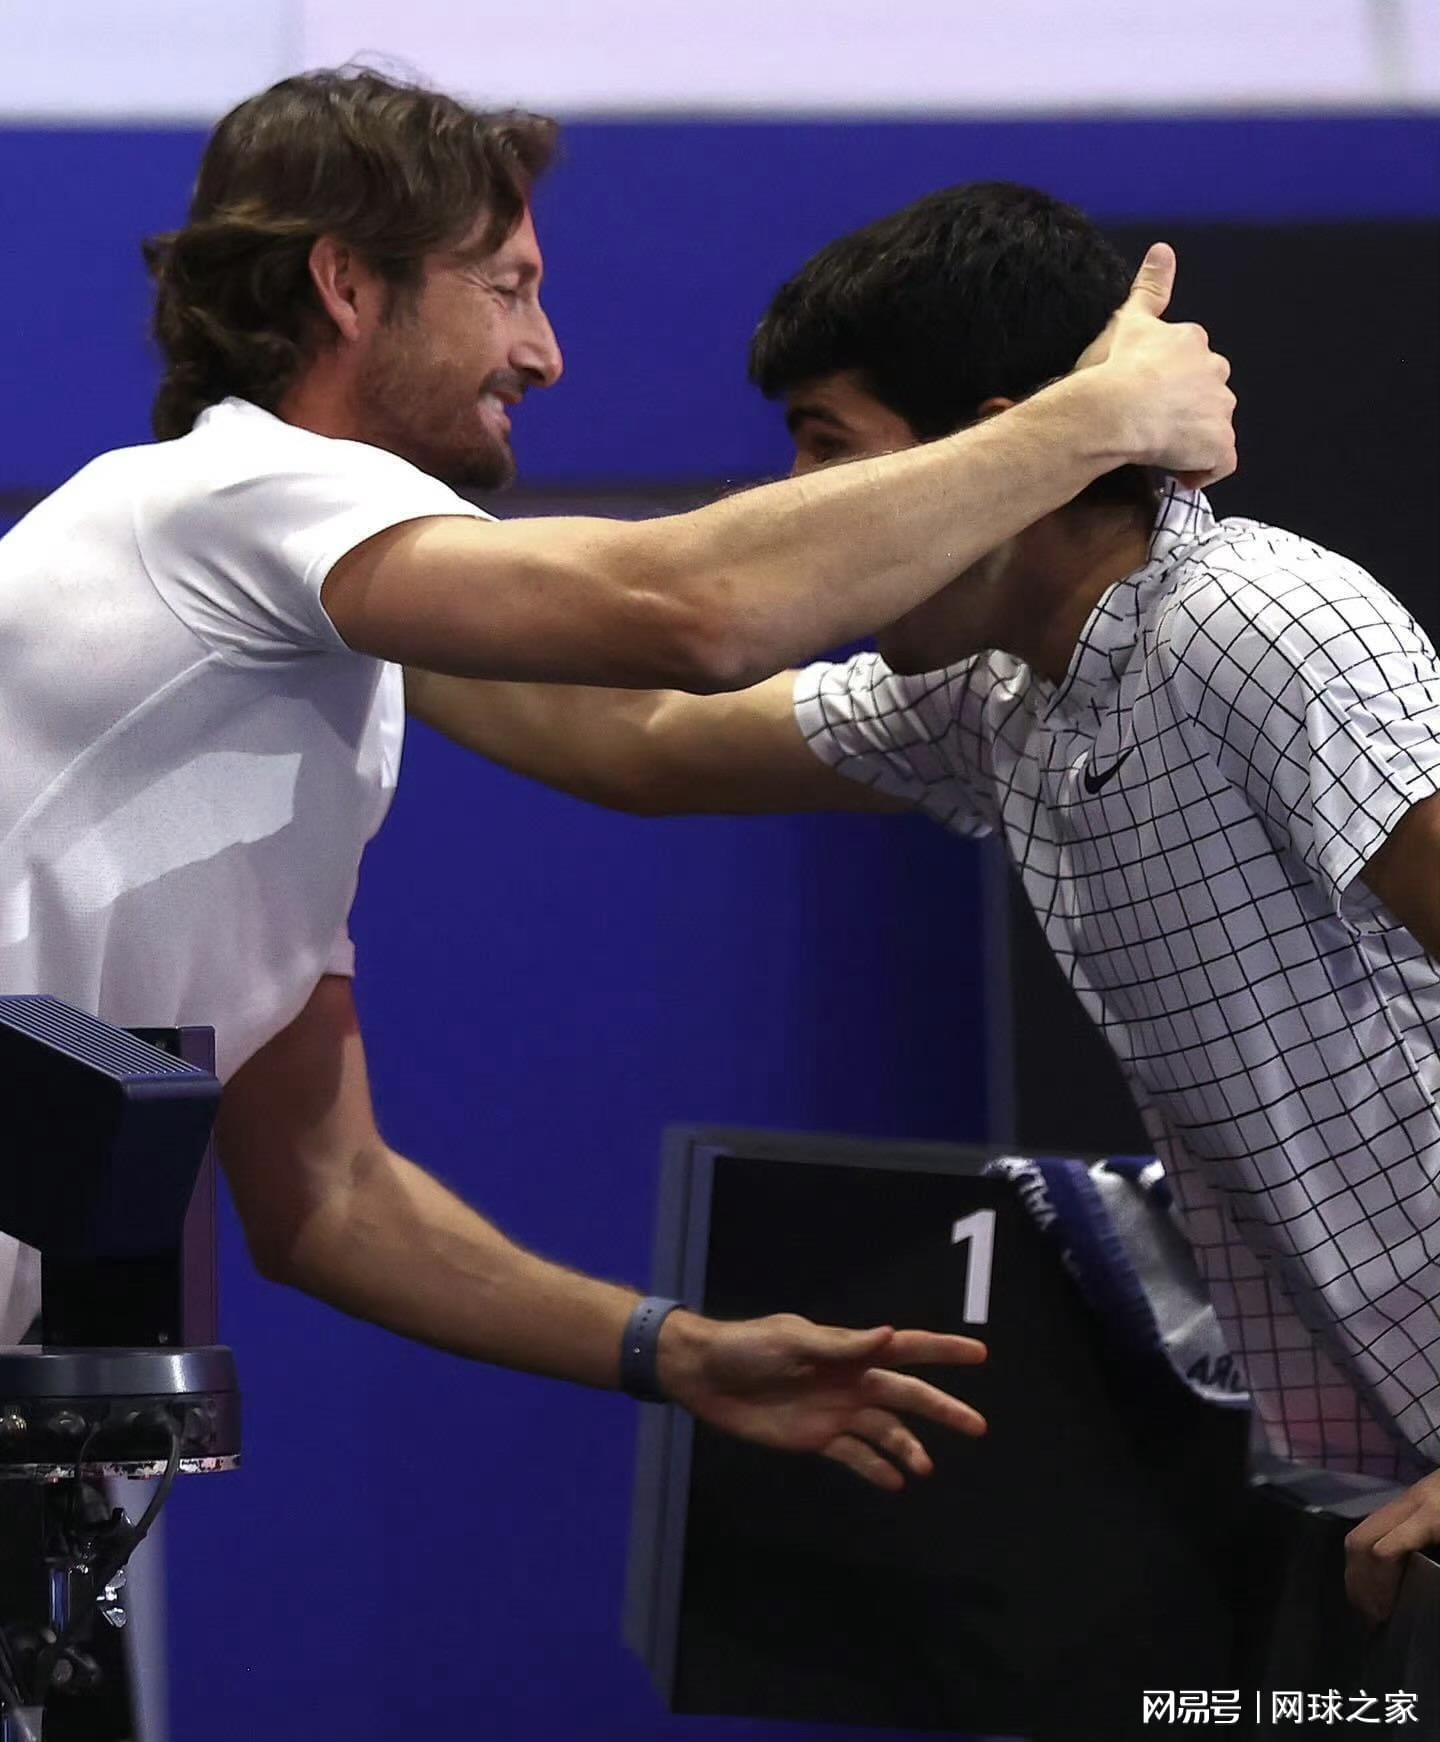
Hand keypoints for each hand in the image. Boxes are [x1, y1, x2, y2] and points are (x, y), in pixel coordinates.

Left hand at [657, 1310, 986, 1490]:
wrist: (705, 1377)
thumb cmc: (747, 1348)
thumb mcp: (792, 1339)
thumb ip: (840, 1344)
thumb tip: (889, 1335)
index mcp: (847, 1351)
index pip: (905, 1348)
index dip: (942, 1350)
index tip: (979, 1353)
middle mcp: (850, 1382)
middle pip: (906, 1396)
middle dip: (942, 1409)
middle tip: (979, 1426)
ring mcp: (835, 1412)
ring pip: (885, 1432)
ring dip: (907, 1448)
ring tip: (924, 1469)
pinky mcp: (816, 1439)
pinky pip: (854, 1456)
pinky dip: (875, 1469)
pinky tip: (894, 1483)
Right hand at [1075, 242, 1236, 489]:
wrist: (1112, 409)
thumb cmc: (1110, 368)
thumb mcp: (1127, 322)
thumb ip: (1149, 288)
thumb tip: (1164, 247)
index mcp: (1192, 341)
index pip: (1192, 363)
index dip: (1171, 384)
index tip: (1147, 397)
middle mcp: (1215, 369)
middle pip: (1209, 394)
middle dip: (1187, 410)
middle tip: (1152, 426)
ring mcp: (1220, 409)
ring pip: (1215, 427)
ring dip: (1193, 440)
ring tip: (1160, 450)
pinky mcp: (1218, 444)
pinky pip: (1220, 463)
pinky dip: (1203, 470)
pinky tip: (1178, 472)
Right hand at [1344, 1467, 1439, 1624]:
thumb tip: (1422, 1591)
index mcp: (1430, 1517)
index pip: (1385, 1551)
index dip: (1378, 1587)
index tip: (1384, 1616)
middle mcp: (1409, 1505)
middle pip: (1361, 1539)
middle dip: (1359, 1581)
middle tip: (1368, 1615)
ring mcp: (1404, 1500)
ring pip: (1360, 1532)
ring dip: (1356, 1571)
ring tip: (1364, 1604)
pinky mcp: (1405, 1503)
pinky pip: (1371, 1530)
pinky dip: (1364, 1559)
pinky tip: (1371, 1581)